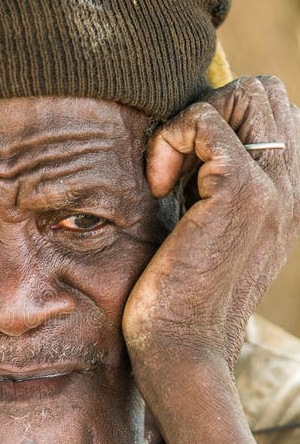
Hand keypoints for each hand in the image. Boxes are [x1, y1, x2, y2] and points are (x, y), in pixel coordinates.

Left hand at [123, 76, 299, 395]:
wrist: (183, 353)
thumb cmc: (179, 299)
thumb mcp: (204, 231)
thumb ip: (207, 187)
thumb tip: (182, 146)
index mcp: (284, 195)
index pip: (272, 111)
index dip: (221, 120)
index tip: (183, 173)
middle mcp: (289, 187)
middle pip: (263, 91)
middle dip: (207, 112)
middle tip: (176, 170)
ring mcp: (271, 188)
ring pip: (243, 94)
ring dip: (189, 125)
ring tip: (167, 181)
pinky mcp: (238, 194)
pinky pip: (205, 121)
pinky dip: (169, 142)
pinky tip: (157, 190)